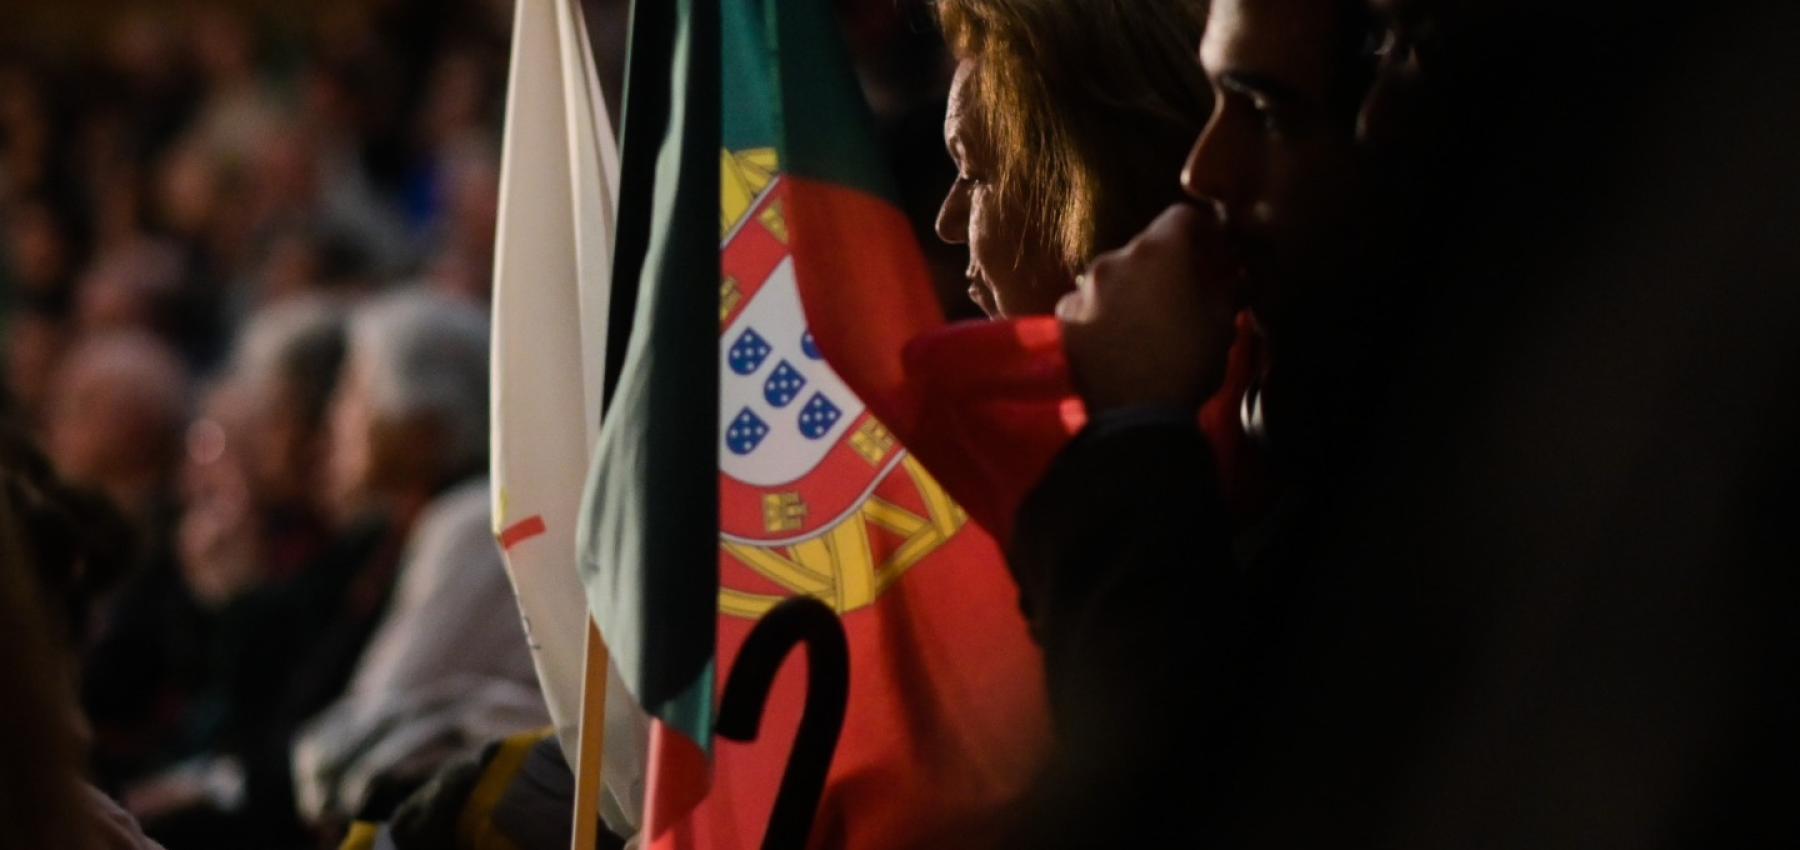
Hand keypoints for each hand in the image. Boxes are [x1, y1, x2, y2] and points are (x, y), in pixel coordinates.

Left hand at [1057, 204, 1239, 414]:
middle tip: (1186, 289)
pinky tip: (1119, 338)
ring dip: (1133, 287)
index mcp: (1157, 251)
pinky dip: (1105, 312)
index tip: (1215, 252)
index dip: (1203, 231)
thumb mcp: (1222, 325)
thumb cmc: (1187, 364)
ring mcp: (1082, 289)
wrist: (1132, 419)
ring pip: (1115, 276)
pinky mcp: (1062, 320)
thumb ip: (1229, 290)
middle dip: (1168, 263)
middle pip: (1145, 247)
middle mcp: (1113, 259)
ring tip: (1150, 319)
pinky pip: (1089, 304)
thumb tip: (1238, 277)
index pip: (1182, 217)